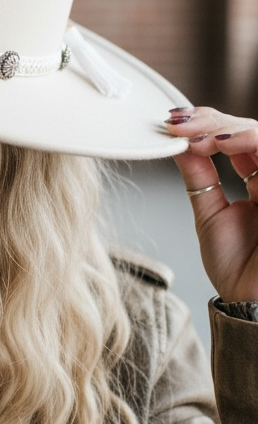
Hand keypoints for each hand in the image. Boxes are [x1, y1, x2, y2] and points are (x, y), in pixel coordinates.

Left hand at [165, 106, 257, 302]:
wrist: (251, 302)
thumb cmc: (237, 268)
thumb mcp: (209, 214)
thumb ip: (199, 178)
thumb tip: (178, 144)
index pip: (236, 140)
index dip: (207, 126)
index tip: (172, 125)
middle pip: (248, 132)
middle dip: (210, 121)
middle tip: (178, 125)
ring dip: (227, 127)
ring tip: (196, 135)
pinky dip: (247, 140)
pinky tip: (221, 143)